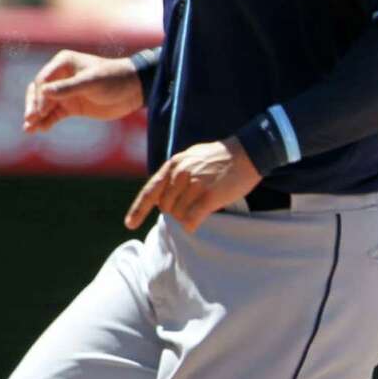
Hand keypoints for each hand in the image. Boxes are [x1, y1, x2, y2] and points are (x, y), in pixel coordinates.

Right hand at [24, 51, 143, 133]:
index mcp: (63, 63)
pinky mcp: (71, 106)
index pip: (44, 80)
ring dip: (36, 115)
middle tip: (30, 120)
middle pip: (39, 91)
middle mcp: (61, 76)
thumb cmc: (114, 79)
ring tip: (28, 129)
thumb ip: (68, 88)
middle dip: (34, 106)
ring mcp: (65, 92)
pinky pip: (54, 114)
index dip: (39, 96)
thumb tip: (42, 91)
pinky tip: (38, 130)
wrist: (134, 90)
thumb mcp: (92, 82)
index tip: (39, 111)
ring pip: (44, 104)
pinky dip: (46, 122)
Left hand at [124, 137, 261, 233]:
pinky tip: (196, 223)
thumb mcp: (191, 157)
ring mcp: (194, 185)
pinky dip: (192, 225)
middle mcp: (180, 174)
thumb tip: (163, 191)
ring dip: (187, 217)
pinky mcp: (209, 196)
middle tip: (192, 205)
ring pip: (179, 215)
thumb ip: (175, 172)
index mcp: (173, 164)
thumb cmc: (220, 157)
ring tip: (202, 207)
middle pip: (166, 207)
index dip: (138, 209)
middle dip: (175, 211)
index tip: (130, 223)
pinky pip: (192, 219)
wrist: (247, 153)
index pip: (150, 191)